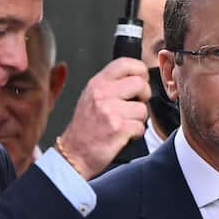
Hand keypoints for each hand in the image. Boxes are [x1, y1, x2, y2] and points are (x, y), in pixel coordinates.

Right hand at [55, 57, 149, 178]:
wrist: (74, 154)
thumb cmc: (84, 128)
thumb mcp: (90, 97)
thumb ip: (110, 85)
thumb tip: (137, 78)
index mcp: (97, 84)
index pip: (125, 64)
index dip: (140, 71)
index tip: (142, 80)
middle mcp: (102, 94)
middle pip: (140, 84)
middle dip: (144, 96)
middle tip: (136, 105)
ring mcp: (110, 111)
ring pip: (143, 108)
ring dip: (139, 119)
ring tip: (126, 123)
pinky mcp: (118, 128)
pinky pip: (141, 127)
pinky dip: (136, 133)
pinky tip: (125, 135)